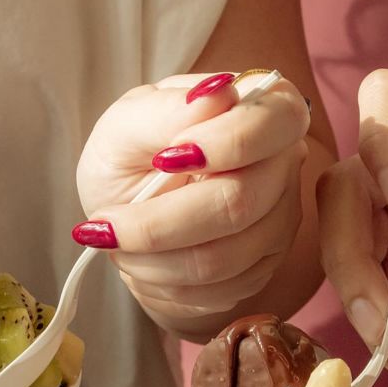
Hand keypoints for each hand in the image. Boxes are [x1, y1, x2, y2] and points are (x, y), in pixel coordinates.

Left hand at [75, 72, 311, 333]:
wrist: (132, 210)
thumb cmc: (133, 155)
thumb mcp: (125, 123)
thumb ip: (162, 109)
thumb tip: (216, 93)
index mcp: (266, 108)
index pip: (271, 125)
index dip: (221, 145)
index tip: (163, 160)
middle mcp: (284, 168)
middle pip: (238, 204)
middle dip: (157, 223)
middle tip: (103, 224)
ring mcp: (278, 225)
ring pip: (220, 259)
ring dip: (151, 259)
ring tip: (114, 242)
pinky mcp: (261, 270)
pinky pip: (213, 293)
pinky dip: (160, 284)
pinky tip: (139, 262)